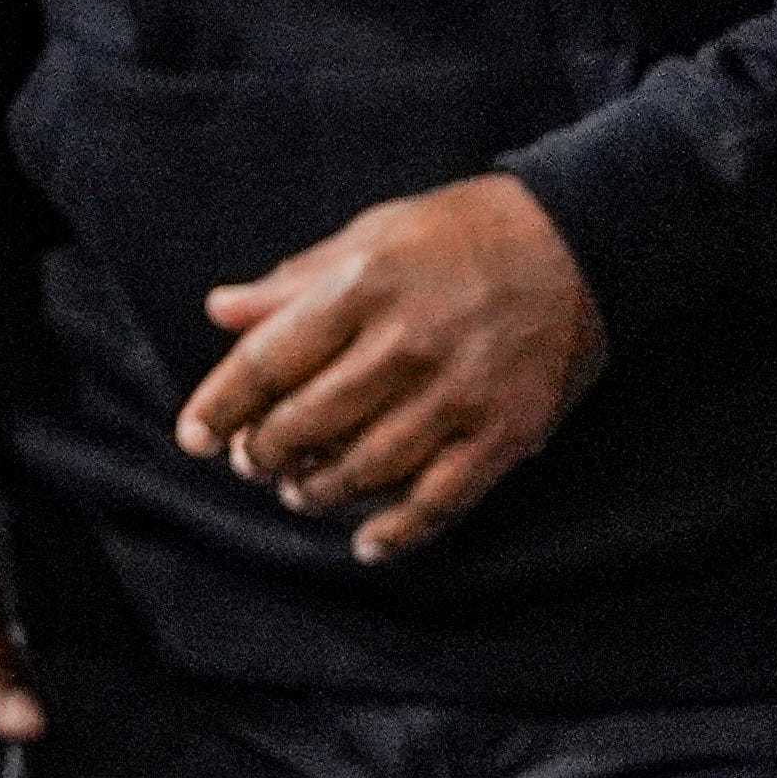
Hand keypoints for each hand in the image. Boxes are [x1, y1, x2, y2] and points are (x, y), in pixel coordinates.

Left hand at [172, 171, 607, 562]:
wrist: (582, 239)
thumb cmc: (460, 232)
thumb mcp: (369, 235)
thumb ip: (294, 282)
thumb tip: (220, 310)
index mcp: (362, 289)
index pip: (268, 360)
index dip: (222, 405)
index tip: (194, 437)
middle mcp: (406, 345)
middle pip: (310, 422)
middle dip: (266, 453)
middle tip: (252, 463)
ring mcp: (459, 394)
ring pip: (367, 468)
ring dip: (319, 493)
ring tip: (299, 493)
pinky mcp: (507, 432)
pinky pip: (442, 499)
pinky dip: (399, 531)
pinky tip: (366, 544)